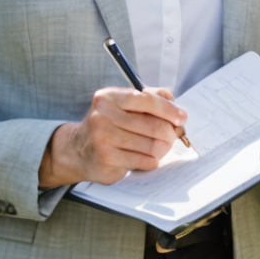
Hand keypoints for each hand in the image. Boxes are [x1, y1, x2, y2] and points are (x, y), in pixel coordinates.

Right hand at [39, 86, 189, 187]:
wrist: (77, 150)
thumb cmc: (109, 124)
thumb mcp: (123, 104)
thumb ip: (150, 97)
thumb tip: (174, 101)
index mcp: (110, 97)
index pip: (148, 100)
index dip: (169, 110)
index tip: (182, 117)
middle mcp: (104, 116)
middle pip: (154, 125)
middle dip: (169, 133)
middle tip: (173, 137)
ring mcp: (104, 139)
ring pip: (151, 145)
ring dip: (162, 149)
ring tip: (161, 148)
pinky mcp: (107, 159)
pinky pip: (143, 161)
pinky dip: (151, 161)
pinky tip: (147, 158)